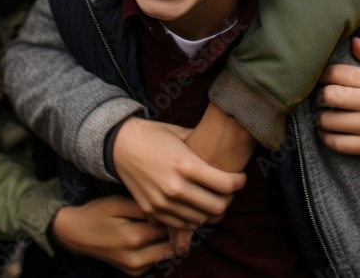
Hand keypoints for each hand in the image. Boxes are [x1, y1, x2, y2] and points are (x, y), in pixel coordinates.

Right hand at [51, 197, 172, 275]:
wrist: (75, 233)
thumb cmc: (97, 213)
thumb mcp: (118, 203)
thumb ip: (145, 209)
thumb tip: (168, 213)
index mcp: (133, 238)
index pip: (169, 228)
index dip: (174, 215)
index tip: (173, 204)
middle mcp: (136, 259)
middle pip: (172, 244)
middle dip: (175, 230)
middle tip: (173, 214)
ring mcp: (135, 269)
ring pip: (167, 254)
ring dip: (169, 240)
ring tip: (163, 223)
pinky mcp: (134, 273)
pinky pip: (157, 260)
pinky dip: (159, 248)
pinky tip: (152, 234)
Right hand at [113, 117, 245, 233]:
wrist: (119, 146)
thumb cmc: (154, 136)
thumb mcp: (182, 135)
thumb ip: (204, 145)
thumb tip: (227, 144)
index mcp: (186, 165)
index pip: (226, 184)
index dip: (239, 182)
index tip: (240, 178)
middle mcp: (175, 187)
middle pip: (217, 206)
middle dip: (229, 199)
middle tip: (228, 190)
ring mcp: (163, 202)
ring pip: (201, 219)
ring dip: (211, 211)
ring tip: (212, 198)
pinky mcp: (153, 211)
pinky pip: (182, 224)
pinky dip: (193, 218)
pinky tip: (195, 205)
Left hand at [316, 37, 359, 174]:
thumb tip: (353, 40)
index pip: (339, 73)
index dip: (323, 75)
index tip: (321, 80)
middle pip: (331, 95)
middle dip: (320, 97)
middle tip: (321, 98)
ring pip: (330, 121)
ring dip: (320, 118)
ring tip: (322, 115)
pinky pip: (338, 143)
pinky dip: (325, 137)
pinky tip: (325, 132)